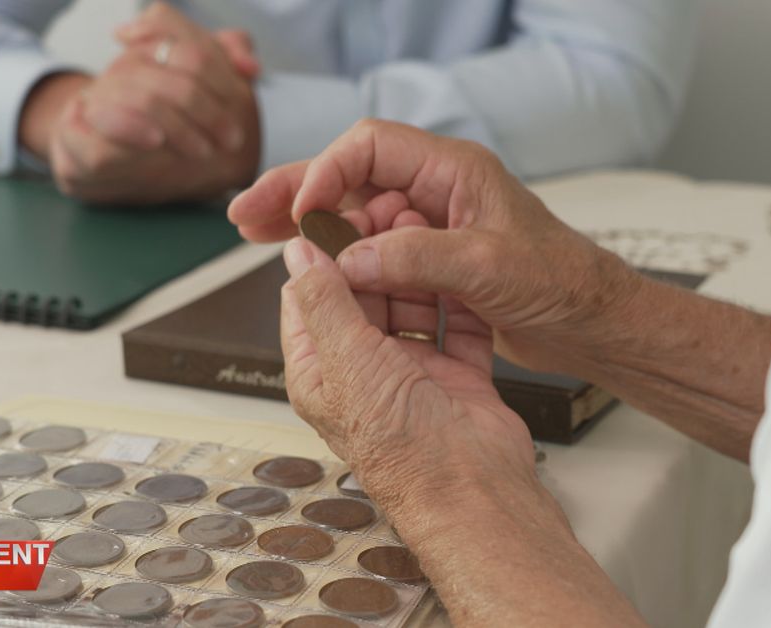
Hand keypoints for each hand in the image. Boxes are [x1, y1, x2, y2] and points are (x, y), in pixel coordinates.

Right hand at [20, 4, 259, 203]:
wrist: (100, 167)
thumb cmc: (159, 133)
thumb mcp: (201, 103)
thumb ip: (226, 68)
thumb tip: (249, 64)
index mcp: (149, 53)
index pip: (186, 47)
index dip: (219, 75)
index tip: (243, 105)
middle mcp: (118, 70)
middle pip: (164, 71)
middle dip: (203, 107)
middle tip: (231, 139)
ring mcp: (92, 100)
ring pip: (134, 94)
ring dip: (176, 124)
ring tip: (202, 150)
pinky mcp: (72, 134)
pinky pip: (97, 126)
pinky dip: (129, 129)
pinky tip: (156, 141)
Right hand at [231, 119, 640, 375]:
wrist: (590, 322)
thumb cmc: (560, 281)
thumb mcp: (488, 268)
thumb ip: (417, 260)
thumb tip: (349, 261)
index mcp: (454, 171)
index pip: (370, 147)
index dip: (327, 172)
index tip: (300, 209)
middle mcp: (436, 191)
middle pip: (349, 177)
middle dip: (295, 193)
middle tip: (245, 215)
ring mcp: (430, 225)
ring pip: (354, 215)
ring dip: (308, 227)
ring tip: (256, 238)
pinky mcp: (429, 259)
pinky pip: (371, 251)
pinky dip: (337, 258)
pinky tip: (307, 270)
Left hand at [278, 236, 539, 518]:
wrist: (472, 487)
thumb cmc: (402, 446)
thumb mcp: (347, 360)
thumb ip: (325, 302)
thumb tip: (298, 253)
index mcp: (323, 372)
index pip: (310, 300)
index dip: (322, 256)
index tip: (340, 214)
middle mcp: (365, 371)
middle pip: (364, 295)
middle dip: (375, 255)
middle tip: (390, 211)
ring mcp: (413, 372)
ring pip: (411, 304)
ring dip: (417, 270)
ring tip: (425, 228)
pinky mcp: (457, 375)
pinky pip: (458, 325)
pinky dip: (459, 296)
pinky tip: (459, 264)